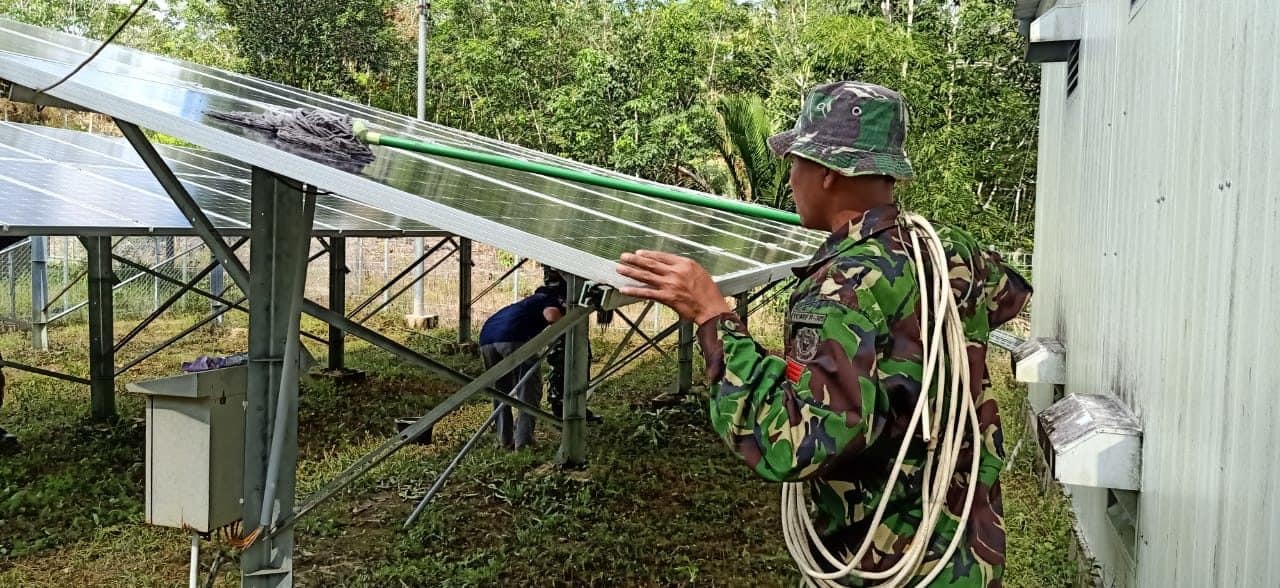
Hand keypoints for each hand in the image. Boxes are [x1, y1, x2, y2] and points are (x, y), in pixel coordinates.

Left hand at [616, 250, 731, 323]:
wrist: (712, 308)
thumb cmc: (709, 293)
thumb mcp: (699, 273)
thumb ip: (684, 268)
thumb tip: (671, 267)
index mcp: (684, 264)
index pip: (662, 256)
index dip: (648, 254)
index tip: (639, 253)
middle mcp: (676, 272)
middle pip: (651, 264)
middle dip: (635, 260)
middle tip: (623, 256)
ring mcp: (670, 285)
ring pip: (646, 276)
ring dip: (631, 272)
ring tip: (620, 268)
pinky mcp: (667, 298)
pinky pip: (647, 293)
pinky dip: (634, 291)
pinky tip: (625, 289)